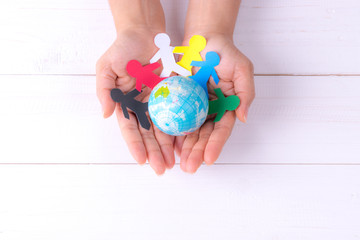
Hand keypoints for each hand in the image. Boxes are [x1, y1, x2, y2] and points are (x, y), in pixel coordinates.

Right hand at [96, 28, 174, 174]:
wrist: (145, 32)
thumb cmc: (123, 48)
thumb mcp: (106, 67)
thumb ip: (104, 91)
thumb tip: (104, 114)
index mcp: (125, 103)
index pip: (130, 129)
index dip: (135, 145)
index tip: (141, 160)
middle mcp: (142, 106)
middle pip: (148, 134)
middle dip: (154, 152)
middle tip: (162, 168)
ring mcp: (158, 102)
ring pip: (164, 128)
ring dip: (168, 147)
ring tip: (174, 163)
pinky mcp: (173, 94)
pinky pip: (178, 113)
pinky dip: (181, 129)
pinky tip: (185, 143)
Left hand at [175, 33, 254, 172]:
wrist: (203, 40)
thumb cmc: (225, 53)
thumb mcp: (242, 70)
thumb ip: (245, 93)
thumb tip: (244, 118)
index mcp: (226, 107)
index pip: (221, 129)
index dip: (216, 144)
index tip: (209, 159)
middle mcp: (209, 111)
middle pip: (203, 135)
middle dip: (197, 152)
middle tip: (190, 167)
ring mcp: (193, 107)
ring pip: (188, 131)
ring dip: (184, 148)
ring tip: (179, 163)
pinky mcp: (178, 101)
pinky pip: (174, 118)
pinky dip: (171, 132)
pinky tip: (168, 145)